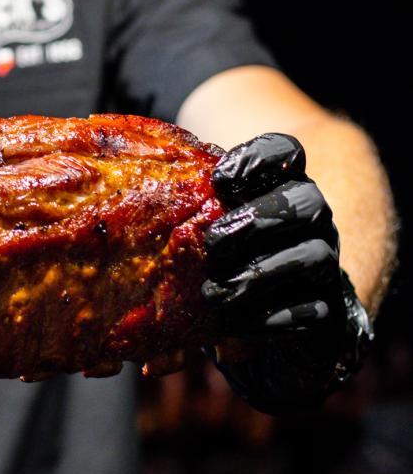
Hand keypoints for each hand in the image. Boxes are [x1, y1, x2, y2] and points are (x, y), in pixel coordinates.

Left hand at [202, 132, 371, 413]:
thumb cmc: (224, 254)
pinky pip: (312, 311)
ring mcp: (324, 263)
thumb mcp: (208, 222)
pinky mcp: (328, 309)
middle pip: (305, 202)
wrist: (264, 315)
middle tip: (213, 242)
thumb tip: (146, 181)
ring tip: (212, 292)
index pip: (286, 152)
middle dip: (258, 219)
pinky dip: (270, 317)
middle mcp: (311, 219)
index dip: (258, 158)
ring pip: (312, 257)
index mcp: (282, 184)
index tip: (219, 179)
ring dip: (259, 273)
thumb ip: (195, 200)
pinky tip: (231, 321)